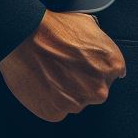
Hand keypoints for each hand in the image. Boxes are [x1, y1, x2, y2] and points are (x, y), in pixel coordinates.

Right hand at [0, 8, 127, 122]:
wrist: (25, 37)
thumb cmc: (54, 28)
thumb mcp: (88, 24)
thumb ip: (101, 43)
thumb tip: (100, 48)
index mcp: (112, 65)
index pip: (112, 73)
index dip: (96, 66)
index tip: (85, 63)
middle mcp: (99, 89)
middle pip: (95, 90)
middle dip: (83, 81)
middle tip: (64, 66)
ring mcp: (77, 103)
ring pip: (75, 101)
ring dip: (66, 91)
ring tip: (50, 71)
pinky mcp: (56, 113)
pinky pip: (56, 110)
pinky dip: (50, 100)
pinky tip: (42, 82)